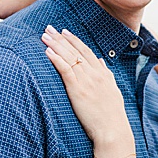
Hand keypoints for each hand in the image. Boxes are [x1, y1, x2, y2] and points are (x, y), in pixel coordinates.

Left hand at [42, 27, 133, 152]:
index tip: (65, 32)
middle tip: (49, 28)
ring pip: (69, 57)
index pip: (87, 52)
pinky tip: (47, 52)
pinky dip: (56, 59)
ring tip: (44, 35)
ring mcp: (87, 81)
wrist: (113, 130)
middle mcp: (95, 74)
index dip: (75, 41)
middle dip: (62, 38)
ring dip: (56, 45)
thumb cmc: (112, 115)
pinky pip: (65, 70)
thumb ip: (106, 74)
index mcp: (103, 74)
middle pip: (76, 51)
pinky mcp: (78, 89)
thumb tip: (100, 61)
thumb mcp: (113, 91)